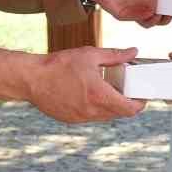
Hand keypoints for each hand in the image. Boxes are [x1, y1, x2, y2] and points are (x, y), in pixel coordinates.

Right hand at [26, 46, 144, 122]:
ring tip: (104, 89)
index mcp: (99, 95)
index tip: (140, 96)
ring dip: (110, 106)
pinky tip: (87, 93)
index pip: (130, 109)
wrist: (31, 79)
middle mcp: (92, 111)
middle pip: (119, 114)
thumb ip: (115, 55)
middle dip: (125, 103)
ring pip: (105, 116)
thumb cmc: (58, 65)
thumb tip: (133, 52)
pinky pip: (91, 117)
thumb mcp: (90, 55)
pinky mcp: (71, 120)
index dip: (139, 104)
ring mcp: (81, 118)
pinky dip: (95, 108)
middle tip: (123, 88)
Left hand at [83, 0, 171, 26]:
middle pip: (156, 19)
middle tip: (170, 12)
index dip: (168, 10)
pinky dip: (145, 16)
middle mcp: (140, 8)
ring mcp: (132, 12)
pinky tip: (151, 10)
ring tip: (161, 13)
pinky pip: (136, 19)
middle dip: (165, 18)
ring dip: (156, 19)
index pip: (161, 10)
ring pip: (147, 23)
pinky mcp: (123, 15)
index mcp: (145, 0)